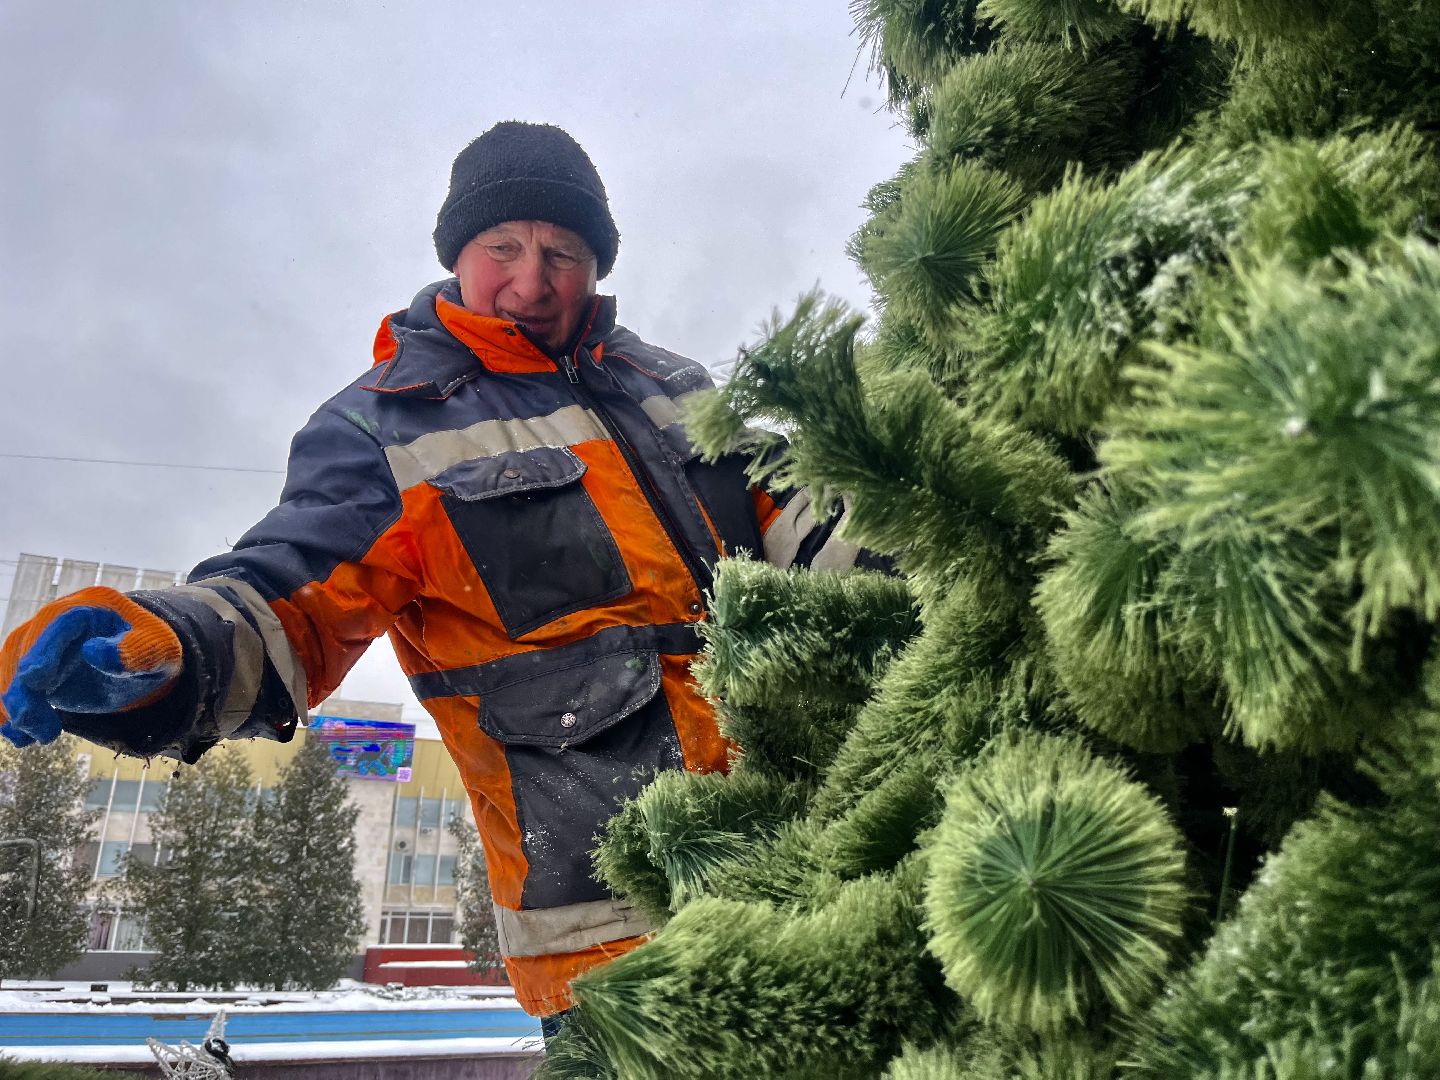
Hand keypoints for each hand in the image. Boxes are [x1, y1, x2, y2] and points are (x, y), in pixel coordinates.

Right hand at [0, 587, 182, 746]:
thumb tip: (94, 652)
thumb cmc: (154, 651)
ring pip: (13, 666)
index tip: (32, 680)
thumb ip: (136, 652)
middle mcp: (60, 618)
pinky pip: (13, 683)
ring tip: (29, 736)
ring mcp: (43, 641)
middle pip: (27, 645)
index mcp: (93, 605)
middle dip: (23, 687)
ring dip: (14, 703)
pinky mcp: (35, 665)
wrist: (144, 661)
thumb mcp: (159, 650)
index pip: (60, 621)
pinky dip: (9, 709)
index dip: (43, 649)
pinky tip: (15, 736)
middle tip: (33, 722)